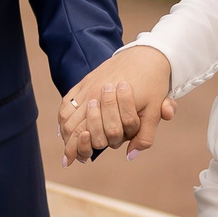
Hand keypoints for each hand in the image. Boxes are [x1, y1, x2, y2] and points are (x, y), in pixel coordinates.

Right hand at [60, 45, 174, 164]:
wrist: (147, 55)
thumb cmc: (153, 84)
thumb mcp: (154, 112)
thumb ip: (144, 137)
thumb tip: (129, 156)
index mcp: (110, 105)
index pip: (88, 133)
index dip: (81, 150)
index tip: (76, 161)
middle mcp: (93, 95)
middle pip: (74, 127)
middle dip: (71, 144)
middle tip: (70, 157)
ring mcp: (87, 87)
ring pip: (67, 115)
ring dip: (65, 132)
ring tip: (67, 145)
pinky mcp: (85, 81)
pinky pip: (67, 101)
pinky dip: (63, 116)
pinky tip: (64, 126)